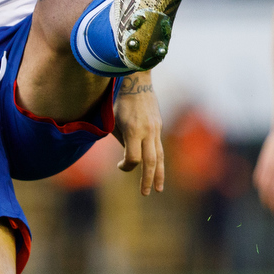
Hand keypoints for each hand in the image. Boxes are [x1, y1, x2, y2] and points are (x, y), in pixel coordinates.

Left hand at [113, 75, 163, 194]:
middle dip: (148, 179)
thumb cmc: (118, 101)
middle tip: (146, 193)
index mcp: (133, 130)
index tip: (120, 166)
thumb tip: (129, 157)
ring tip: (158, 188)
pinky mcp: (158, 125)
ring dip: (159, 173)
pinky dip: (157, 159)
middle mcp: (147, 131)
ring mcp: (156, 128)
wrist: (136, 80)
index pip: (133, 158)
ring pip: (159, 155)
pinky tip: (156, 168)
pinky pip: (158, 146)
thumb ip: (123, 141)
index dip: (126, 166)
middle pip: (150, 160)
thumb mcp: (114, 121)